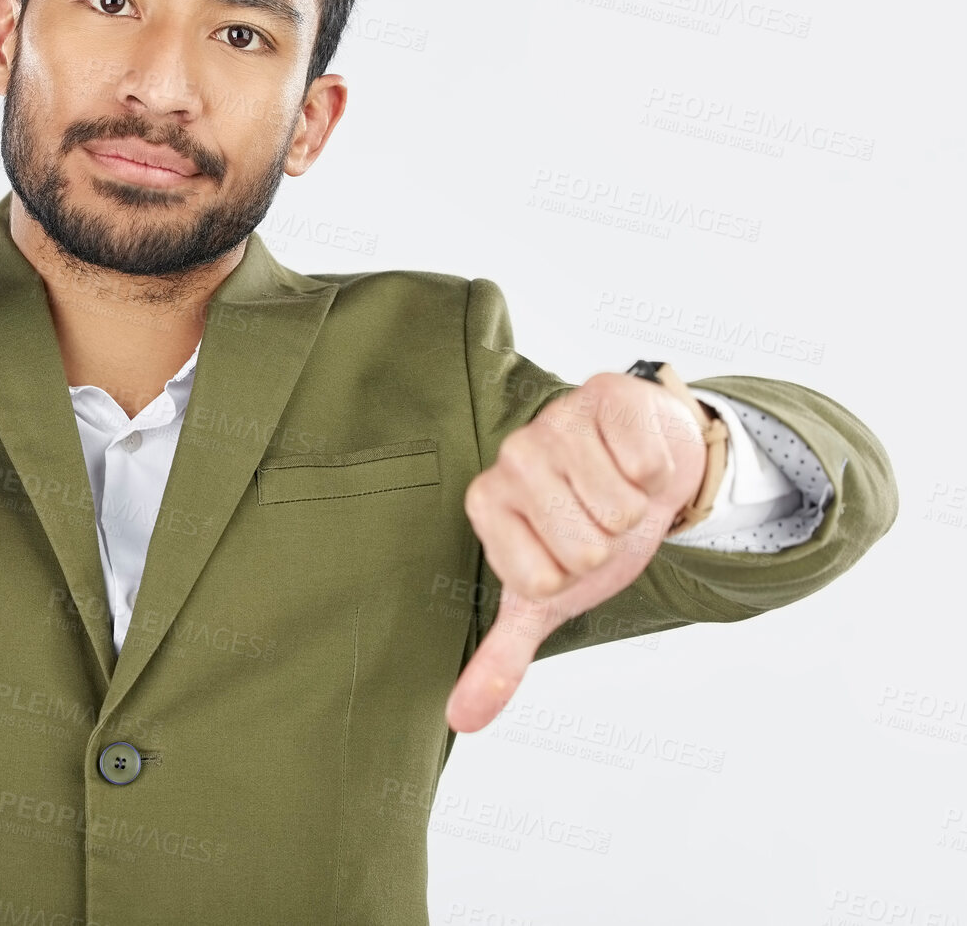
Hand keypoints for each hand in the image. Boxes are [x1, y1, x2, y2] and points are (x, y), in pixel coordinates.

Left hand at [445, 372, 707, 732]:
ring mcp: (555, 421)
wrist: (647, 467)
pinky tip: (638, 459)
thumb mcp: (548, 598)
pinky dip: (657, 472)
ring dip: (635, 509)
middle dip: (609, 544)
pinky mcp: (605, 395)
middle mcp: (511, 458)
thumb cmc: (591, 532)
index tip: (569, 553)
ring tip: (620, 490)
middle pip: (584, 546)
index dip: (573, 577)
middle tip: (602, 521)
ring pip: (617, 506)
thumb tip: (460, 722)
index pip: (540, 579)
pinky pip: (644, 462)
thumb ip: (501, 658)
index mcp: (486, 506)